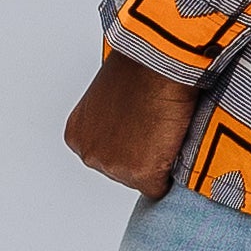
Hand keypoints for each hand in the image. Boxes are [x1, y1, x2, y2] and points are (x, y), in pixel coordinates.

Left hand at [64, 50, 195, 198]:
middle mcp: (90, 154)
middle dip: (143, 155)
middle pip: (123, 172)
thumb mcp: (109, 95)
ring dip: (158, 162)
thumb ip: (112, 120)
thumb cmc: (137, 67)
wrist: (156, 63)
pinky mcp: (140, 174)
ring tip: (164, 129)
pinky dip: (172, 170)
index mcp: (77, 135)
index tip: (142, 128)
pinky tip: (172, 140)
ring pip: (143, 180)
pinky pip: (162, 187)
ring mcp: (114, 166)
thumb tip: (129, 128)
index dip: (131, 143)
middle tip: (156, 127)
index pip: (107, 156)